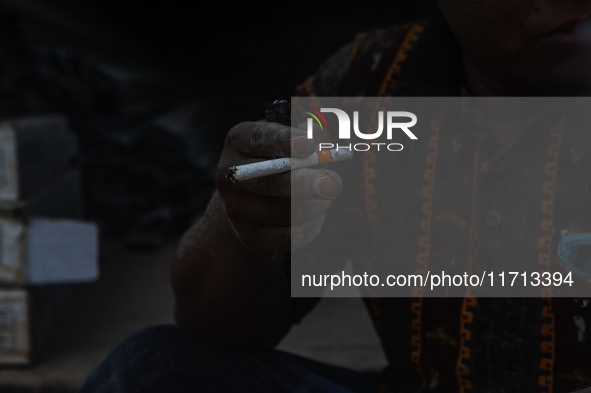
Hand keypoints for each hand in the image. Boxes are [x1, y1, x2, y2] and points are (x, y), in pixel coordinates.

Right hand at [216, 121, 341, 253]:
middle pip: (269, 183)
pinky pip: (292, 237)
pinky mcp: (250, 237)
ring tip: (327, 196)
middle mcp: (232, 177)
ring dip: (317, 205)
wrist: (250, 200)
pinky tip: (316, 214)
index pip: (260, 140)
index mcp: (238, 142)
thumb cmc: (276, 161)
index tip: (309, 147)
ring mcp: (238, 210)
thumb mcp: (287, 139)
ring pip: (288, 212)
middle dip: (306, 183)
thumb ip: (307, 135)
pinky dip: (313, 225)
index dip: (286, 142)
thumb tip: (323, 143)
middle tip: (333, 184)